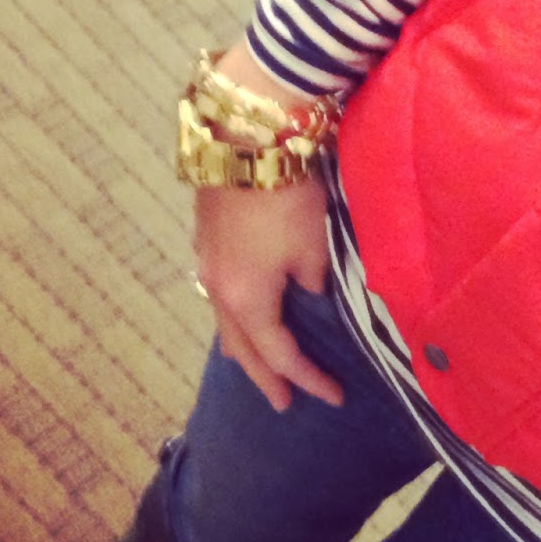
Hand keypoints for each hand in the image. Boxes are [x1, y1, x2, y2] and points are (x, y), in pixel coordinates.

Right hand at [191, 43, 343, 410]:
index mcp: (246, 300)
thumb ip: (314, 281)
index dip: (308, 378)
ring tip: (257, 364)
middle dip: (265, 376)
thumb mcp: (314, 245)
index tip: (334, 395)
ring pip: (225, 320)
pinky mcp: (207, 239)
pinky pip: (220, 294)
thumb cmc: (287, 196)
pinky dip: (235, 314)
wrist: (244, 139)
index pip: (280, 354)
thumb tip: (311, 294)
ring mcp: (208, 264)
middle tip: (283, 403)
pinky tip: (242, 309)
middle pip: (242, 347)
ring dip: (244, 346)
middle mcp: (219, 289)